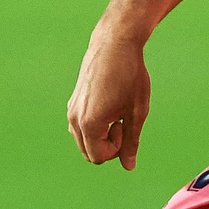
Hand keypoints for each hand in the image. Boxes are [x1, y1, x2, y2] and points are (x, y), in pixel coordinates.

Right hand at [67, 25, 152, 169]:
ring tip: (116, 111)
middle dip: (107, 145)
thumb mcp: (136, 111)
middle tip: (121, 121)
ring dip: (100, 135)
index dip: (117, 149)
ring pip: (84, 139)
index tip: (125, 126)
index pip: (99, 157)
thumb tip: (128, 166)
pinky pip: (81, 125)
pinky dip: (95, 124)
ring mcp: (71, 108)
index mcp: (89, 124)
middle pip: (88, 152)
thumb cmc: (130, 76)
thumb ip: (131, 142)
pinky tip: (109, 103)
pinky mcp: (73, 100)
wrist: (115, 43)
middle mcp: (74, 119)